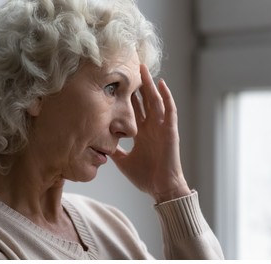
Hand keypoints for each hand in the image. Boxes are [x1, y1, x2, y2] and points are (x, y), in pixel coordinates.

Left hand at [110, 64, 190, 202]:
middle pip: (143, 101)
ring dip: (150, 85)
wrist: (161, 188)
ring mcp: (161, 127)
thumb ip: (115, 151)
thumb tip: (100, 144)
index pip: (133, 110)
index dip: (126, 97)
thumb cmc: (145, 176)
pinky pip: (170, 110)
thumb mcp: (123, 161)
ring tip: (142, 69)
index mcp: (141, 133)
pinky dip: (166, 96)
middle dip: (136, 85)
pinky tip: (161, 84)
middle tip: (128, 68)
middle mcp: (151, 127)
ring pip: (155, 100)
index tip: (115, 83)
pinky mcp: (170, 130)